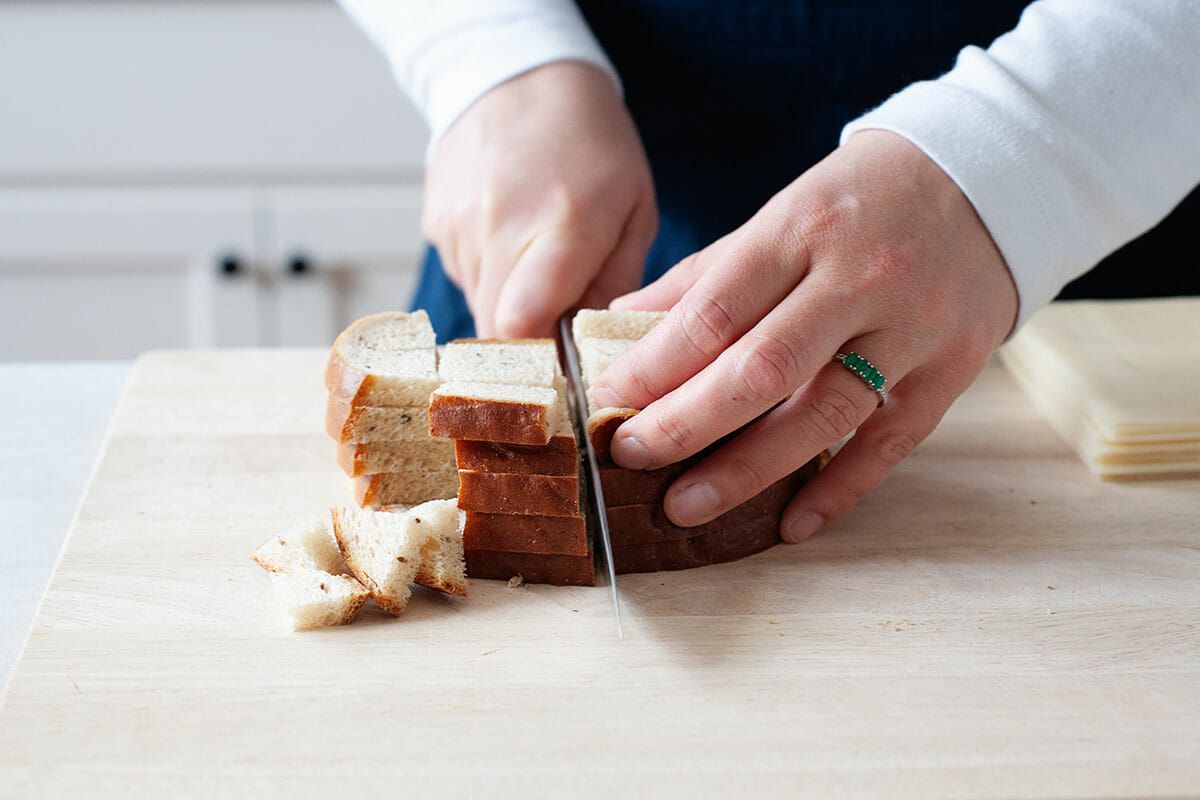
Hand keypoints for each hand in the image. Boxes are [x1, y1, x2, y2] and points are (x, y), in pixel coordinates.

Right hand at [422, 61, 656, 336]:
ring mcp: (459, 226)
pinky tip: (509, 237)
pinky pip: (463, 277)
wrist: (520, 76)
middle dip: (529, 344)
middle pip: (495, 331)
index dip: (542, 357)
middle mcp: (500, 228)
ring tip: (536, 260)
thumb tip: (590, 348)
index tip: (566, 359)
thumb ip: (616, 285)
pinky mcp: (436, 223)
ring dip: (510, 305)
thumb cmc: (592, 145)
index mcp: (563, 225)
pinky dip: (489, 275)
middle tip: (559, 323)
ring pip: (479, 306)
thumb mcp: (634, 209)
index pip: (523, 324)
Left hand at [592, 131, 1017, 541]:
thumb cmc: (861, 199)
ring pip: (823, 413)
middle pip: (761, 369)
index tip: (607, 399)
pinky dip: (841, 488)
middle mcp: (861, 277)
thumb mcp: (781, 213)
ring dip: (747, 471)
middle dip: (685, 423)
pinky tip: (791, 524)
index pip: (716, 310)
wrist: (988, 176)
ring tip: (685, 507)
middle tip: (630, 458)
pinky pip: (891, 442)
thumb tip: (621, 324)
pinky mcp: (953, 367)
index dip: (655, 364)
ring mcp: (914, 326)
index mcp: (803, 228)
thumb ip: (706, 276)